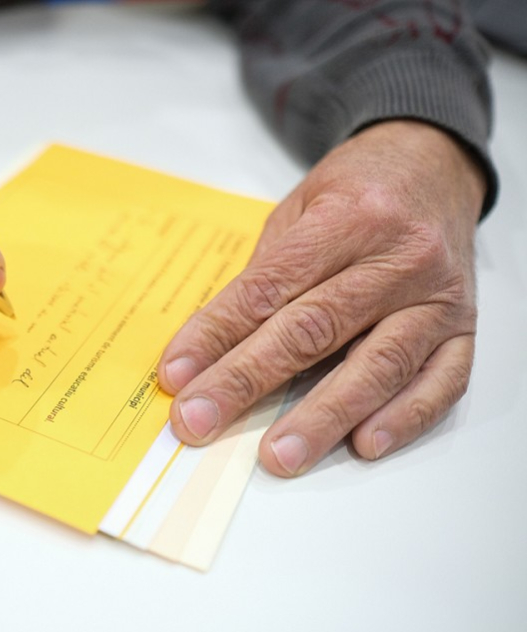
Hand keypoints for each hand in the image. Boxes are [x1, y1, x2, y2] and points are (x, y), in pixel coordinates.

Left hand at [157, 120, 485, 475]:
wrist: (434, 167)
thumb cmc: (357, 192)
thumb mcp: (297, 211)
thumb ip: (264, 276)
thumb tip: (210, 350)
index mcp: (347, 219)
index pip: (269, 289)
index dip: (217, 336)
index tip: (177, 375)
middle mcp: (399, 258)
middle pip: (313, 330)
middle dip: (248, 381)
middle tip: (201, 421)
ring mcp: (436, 298)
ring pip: (377, 365)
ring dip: (323, 417)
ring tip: (279, 455)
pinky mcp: (463, 331)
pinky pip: (439, 383)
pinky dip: (402, 418)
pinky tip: (364, 444)